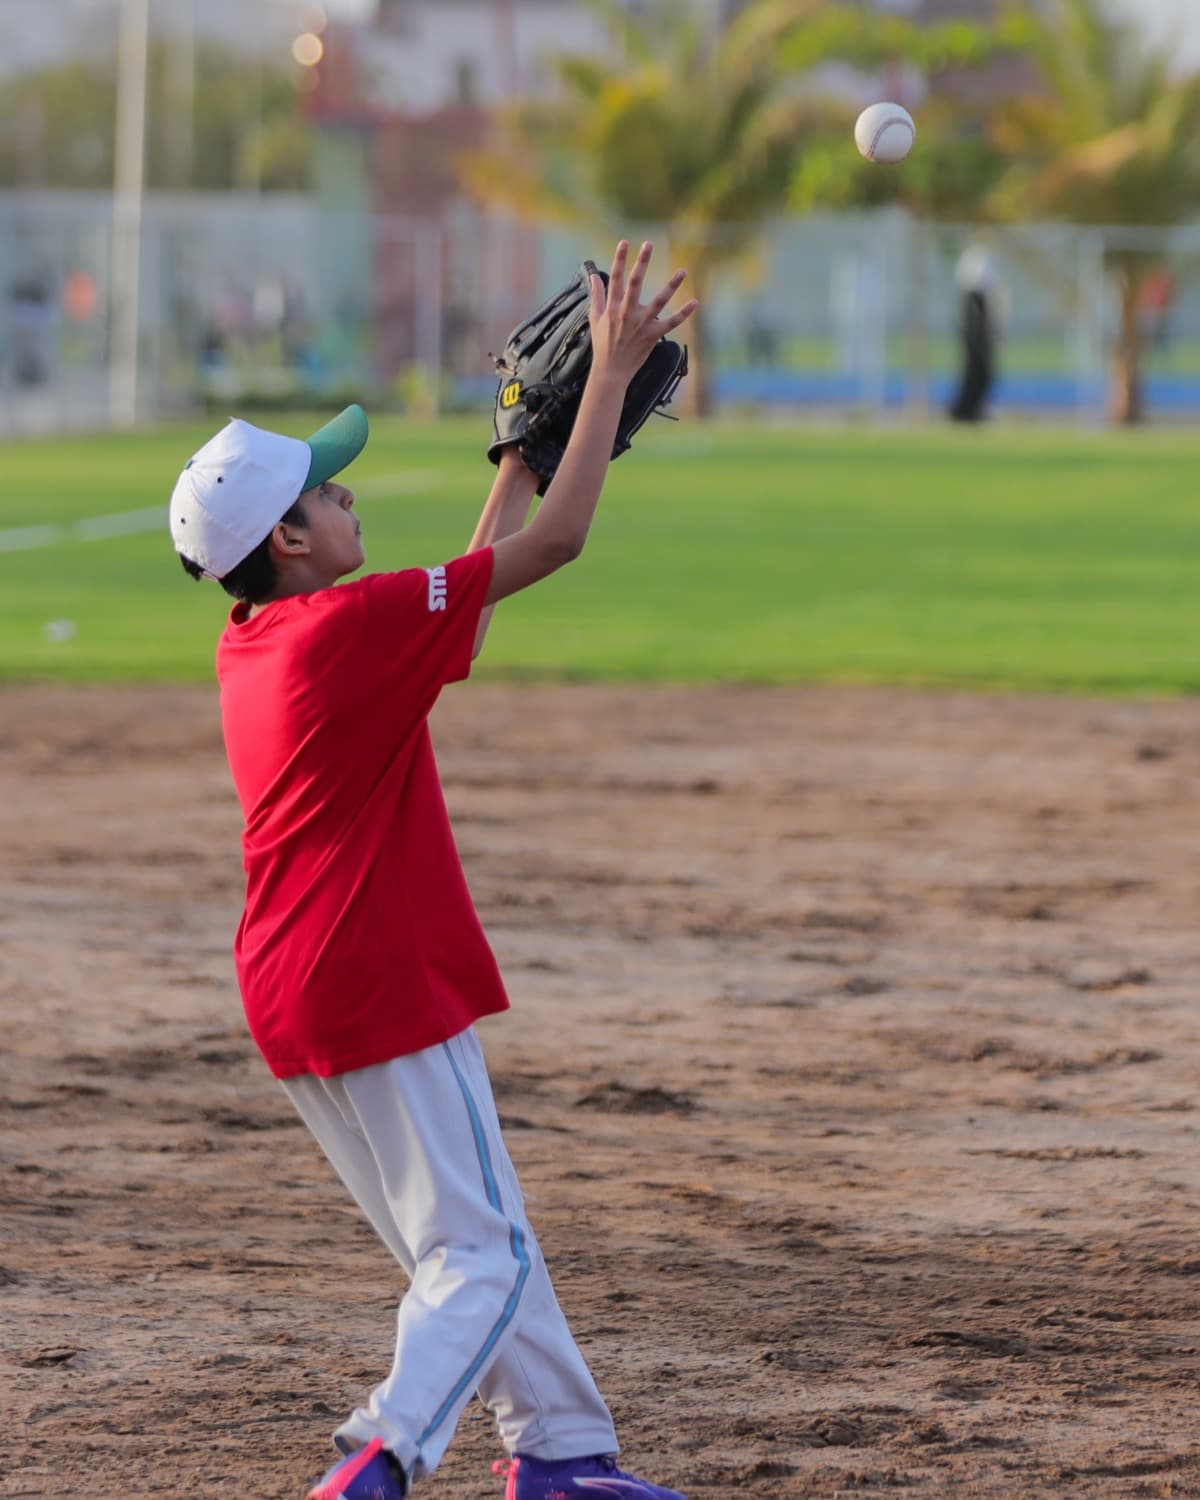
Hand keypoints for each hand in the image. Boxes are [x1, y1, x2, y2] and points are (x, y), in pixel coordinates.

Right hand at [588, 240, 697, 383]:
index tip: (625, 243)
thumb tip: (594, 276)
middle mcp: (628, 312)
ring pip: (659, 300)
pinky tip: (694, 302)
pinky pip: (671, 322)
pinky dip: (683, 313)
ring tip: (682, 271)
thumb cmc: (602, 344)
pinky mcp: (653, 335)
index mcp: (613, 306)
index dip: (619, 259)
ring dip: (672, 285)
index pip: (616, 278)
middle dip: (642, 262)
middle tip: (649, 244)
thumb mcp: (595, 318)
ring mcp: (642, 323)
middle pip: (636, 282)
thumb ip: (596, 295)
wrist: (610, 371)